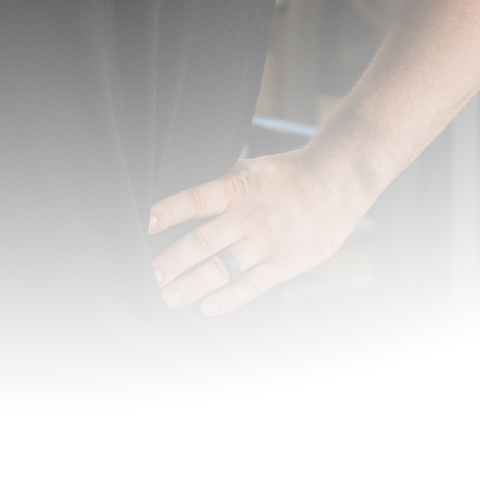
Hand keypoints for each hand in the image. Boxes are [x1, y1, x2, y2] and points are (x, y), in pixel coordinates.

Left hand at [147, 149, 367, 316]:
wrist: (335, 182)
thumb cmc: (287, 175)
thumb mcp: (248, 170)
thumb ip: (220, 187)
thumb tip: (183, 193)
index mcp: (235, 189)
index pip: (193, 200)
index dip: (167, 212)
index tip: (143, 225)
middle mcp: (246, 217)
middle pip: (200, 243)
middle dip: (170, 263)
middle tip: (147, 278)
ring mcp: (265, 243)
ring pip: (220, 269)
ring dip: (191, 286)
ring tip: (167, 299)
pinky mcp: (284, 264)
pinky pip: (250, 287)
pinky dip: (227, 300)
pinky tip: (207, 308)